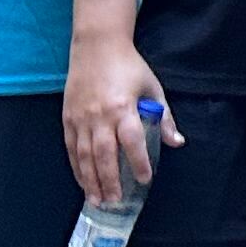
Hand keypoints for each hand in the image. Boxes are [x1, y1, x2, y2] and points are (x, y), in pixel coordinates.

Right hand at [63, 43, 175, 201]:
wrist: (96, 46)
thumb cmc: (128, 66)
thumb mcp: (152, 87)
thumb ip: (164, 117)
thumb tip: (177, 142)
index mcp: (123, 107)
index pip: (132, 141)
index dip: (139, 162)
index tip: (145, 178)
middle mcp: (99, 115)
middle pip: (104, 154)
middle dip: (110, 180)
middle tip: (116, 200)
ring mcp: (81, 118)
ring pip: (84, 156)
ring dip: (90, 180)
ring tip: (97, 199)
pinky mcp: (68, 118)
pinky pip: (71, 148)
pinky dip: (76, 167)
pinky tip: (83, 181)